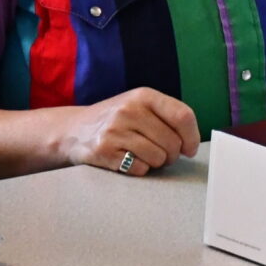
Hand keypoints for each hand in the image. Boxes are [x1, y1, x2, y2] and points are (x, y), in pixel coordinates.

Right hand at [61, 88, 199, 175]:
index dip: (192, 137)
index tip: (189, 149)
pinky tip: (126, 159)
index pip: (183, 116)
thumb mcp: (139, 106)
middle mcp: (129, 110)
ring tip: (140, 154)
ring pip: (158, 158)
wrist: (73, 130)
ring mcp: (115, 130)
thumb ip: (166, 117)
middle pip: (173, 143)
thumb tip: (191, 144)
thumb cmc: (116, 121)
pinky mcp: (104, 151)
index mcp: (143, 95)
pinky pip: (140, 169)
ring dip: (154, 163)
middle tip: (160, 153)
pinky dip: (138, 169)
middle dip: (171, 155)